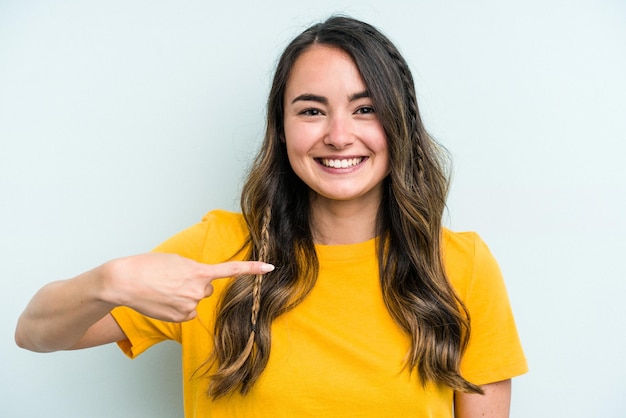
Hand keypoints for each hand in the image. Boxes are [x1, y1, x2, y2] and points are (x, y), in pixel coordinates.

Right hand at [103, 253, 273, 321]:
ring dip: (184, 296)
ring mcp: (190, 306)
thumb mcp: (176, 260)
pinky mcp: (181, 318)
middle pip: (207, 288)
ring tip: (163, 289)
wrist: (124, 282)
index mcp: (199, 271)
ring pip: (195, 300)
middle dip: (195, 284)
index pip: (232, 270)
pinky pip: (187, 312)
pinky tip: (163, 301)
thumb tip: (201, 283)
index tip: (270, 268)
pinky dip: (178, 307)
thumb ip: (194, 270)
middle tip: (174, 279)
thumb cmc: (147, 266)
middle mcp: (198, 290)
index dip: (252, 269)